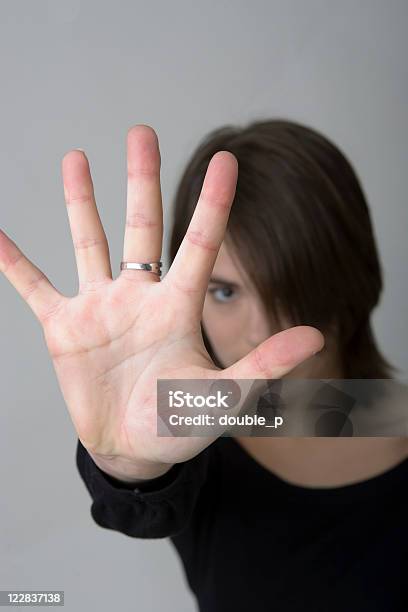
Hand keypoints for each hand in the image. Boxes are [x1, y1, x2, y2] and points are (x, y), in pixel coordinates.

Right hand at [0, 125, 324, 477]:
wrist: (134, 447)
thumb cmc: (180, 423)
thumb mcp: (224, 396)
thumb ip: (264, 364)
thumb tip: (316, 336)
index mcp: (178, 307)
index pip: (199, 245)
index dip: (213, 203)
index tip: (226, 160)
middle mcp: (139, 296)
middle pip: (142, 226)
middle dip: (143, 179)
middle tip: (143, 131)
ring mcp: (99, 307)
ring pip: (89, 242)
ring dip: (81, 202)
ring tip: (76, 157)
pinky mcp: (64, 327)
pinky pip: (33, 287)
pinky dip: (13, 263)